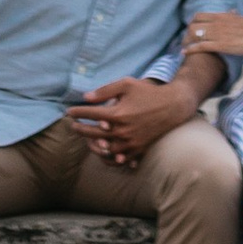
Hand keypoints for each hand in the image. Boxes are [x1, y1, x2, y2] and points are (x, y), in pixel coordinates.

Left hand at [66, 73, 200, 166]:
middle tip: (73, 126)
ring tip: (87, 140)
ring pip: (106, 149)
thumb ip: (105, 90)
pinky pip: (121, 159)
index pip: (91, 114)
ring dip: (93, 146)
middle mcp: (122, 130)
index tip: (69, 111)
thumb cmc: (149, 92)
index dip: (78, 112)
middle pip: (95, 133)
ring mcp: (131, 142)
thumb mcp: (127, 84)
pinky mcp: (139, 149)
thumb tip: (86, 97)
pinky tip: (105, 154)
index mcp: (118, 113)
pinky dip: (110, 159)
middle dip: (81, 129)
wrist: (173, 106)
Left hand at [186, 11, 242, 58]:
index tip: (190, 30)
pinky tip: (185, 52)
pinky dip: (191, 49)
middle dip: (187, 33)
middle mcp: (217, 23)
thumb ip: (232, 15)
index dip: (192, 23)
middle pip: (193, 24)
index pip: (199, 15)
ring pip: (194, 34)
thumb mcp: (240, 18)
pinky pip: (201, 45)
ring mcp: (218, 33)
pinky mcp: (221, 45)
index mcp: (221, 16)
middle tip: (186, 41)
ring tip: (183, 48)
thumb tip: (231, 11)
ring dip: (186, 41)